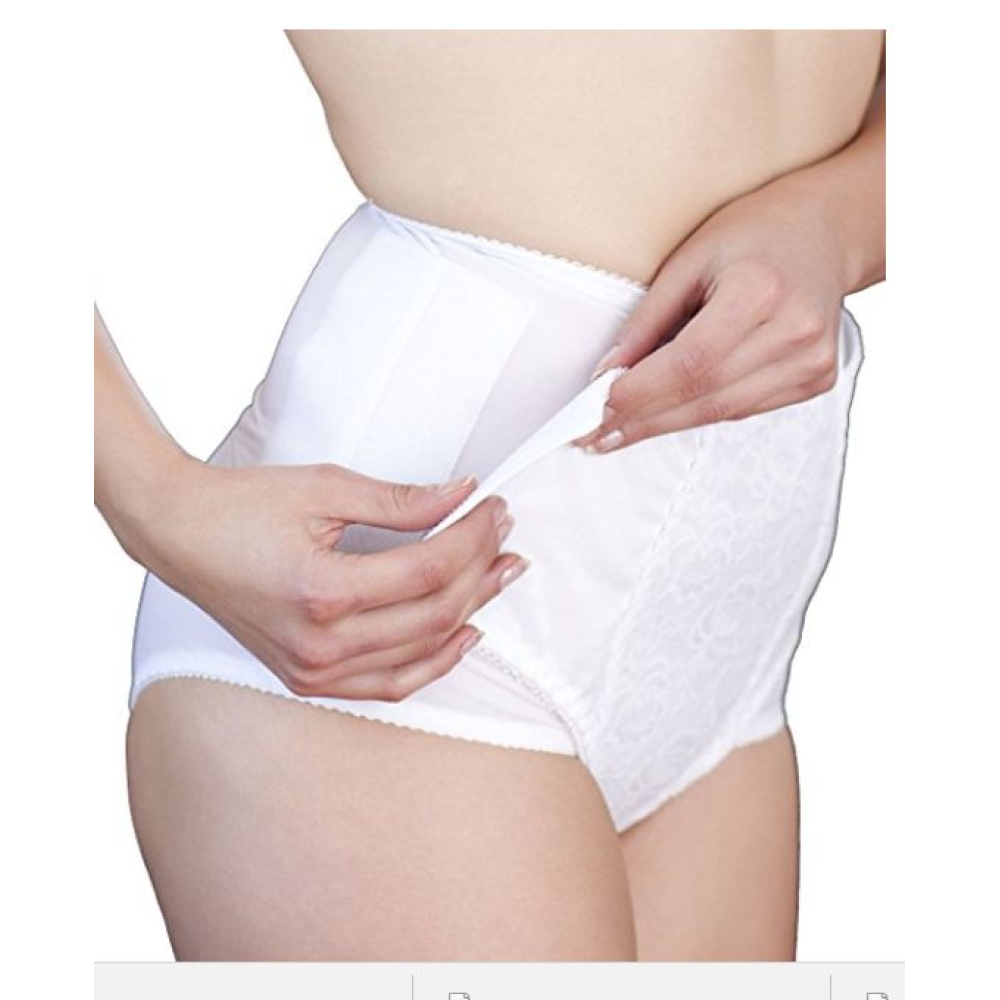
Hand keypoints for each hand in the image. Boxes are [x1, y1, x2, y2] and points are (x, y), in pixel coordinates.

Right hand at [147, 459, 527, 701]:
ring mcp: (315, 670)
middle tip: (506, 535)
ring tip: (502, 576)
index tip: (494, 508)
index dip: (473, 537)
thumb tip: (463, 495)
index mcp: (322, 591)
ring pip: (422, 652)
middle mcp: (322, 644)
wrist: (180, 535)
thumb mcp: (324, 487)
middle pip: (434, 612)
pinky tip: (464, 634)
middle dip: (481, 569)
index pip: (429, 570)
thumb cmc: (242, 505)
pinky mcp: (310, 679)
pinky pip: (391, 685)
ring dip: (470, 612)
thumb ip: (401, 500)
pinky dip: (434, 661)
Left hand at [572, 178, 850, 453]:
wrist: (823, 231)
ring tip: (620, 433)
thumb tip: (608, 373)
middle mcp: (794, 331)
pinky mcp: (816, 380)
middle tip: (597, 436)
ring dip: (665, 425)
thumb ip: (648, 319)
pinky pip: (743, 411)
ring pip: (722, 413)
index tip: (596, 411)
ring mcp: (812, 361)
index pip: (690, 362)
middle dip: (643, 419)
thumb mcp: (689, 260)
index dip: (640, 392)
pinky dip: (700, 414)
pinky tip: (666, 416)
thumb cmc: (752, 235)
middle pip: (704, 395)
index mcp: (760, 291)